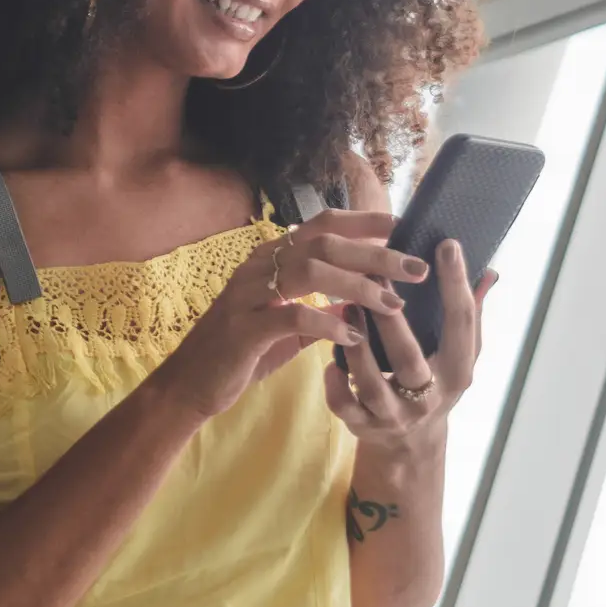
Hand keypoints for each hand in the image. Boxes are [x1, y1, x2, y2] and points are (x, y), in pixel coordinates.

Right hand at [150, 213, 420, 421]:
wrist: (190, 385)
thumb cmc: (240, 353)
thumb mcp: (286, 329)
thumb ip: (319, 312)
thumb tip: (358, 305)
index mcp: (269, 259)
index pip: (322, 225)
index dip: (364, 222)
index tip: (404, 228)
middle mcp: (258, 267)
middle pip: (324, 243)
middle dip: (375, 254)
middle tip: (415, 268)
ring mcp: (248, 295)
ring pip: (310, 271)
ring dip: (357, 285)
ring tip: (392, 303)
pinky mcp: (243, 329)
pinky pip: (291, 317)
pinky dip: (327, 324)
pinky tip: (352, 337)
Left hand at [325, 239, 498, 451]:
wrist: (412, 444)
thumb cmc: (435, 382)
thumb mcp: (458, 355)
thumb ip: (470, 315)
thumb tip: (489, 272)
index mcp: (457, 371)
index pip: (462, 324)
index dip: (456, 284)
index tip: (447, 244)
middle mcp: (429, 397)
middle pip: (409, 358)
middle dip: (390, 320)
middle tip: (374, 275)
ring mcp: (394, 415)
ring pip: (371, 383)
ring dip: (356, 346)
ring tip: (347, 307)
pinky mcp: (364, 427)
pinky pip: (344, 406)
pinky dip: (335, 383)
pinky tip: (329, 359)